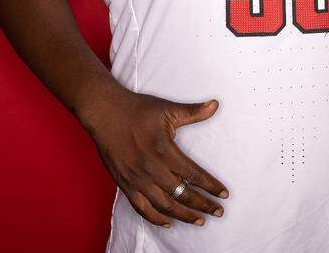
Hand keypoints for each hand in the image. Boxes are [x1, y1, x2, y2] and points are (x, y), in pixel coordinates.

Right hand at [81, 88, 227, 228]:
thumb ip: (193, 112)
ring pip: (164, 205)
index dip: (211, 186)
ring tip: (199, 221)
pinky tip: (169, 222)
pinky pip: (142, 208)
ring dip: (184, 215)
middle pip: (182, 194)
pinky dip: (156, 218)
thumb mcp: (167, 109)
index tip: (224, 194)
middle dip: (203, 205)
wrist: (105, 113)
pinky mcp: (124, 184)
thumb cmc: (137, 110)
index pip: (193, 174)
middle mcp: (151, 169)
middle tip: (218, 212)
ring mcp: (137, 179)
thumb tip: (215, 105)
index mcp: (164, 150)